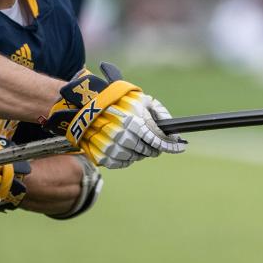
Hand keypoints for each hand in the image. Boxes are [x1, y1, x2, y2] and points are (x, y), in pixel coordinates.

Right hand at [43, 62, 184, 168]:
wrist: (84, 105)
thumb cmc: (117, 100)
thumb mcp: (141, 99)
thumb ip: (159, 112)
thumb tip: (173, 130)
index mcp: (135, 123)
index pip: (158, 142)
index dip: (170, 146)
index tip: (177, 146)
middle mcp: (124, 137)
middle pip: (148, 151)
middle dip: (153, 148)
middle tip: (153, 145)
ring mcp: (112, 148)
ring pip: (135, 158)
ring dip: (140, 153)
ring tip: (137, 144)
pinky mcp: (101, 156)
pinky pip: (120, 163)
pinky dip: (126, 158)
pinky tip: (126, 149)